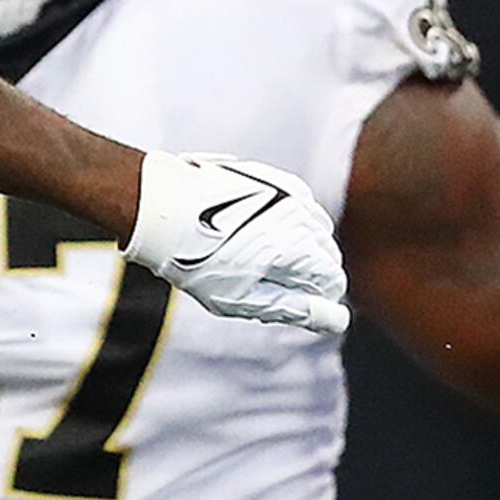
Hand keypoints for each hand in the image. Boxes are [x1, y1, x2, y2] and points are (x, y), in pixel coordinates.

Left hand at [129, 153, 350, 337]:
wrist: (162, 209)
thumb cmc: (197, 260)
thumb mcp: (243, 299)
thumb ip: (294, 309)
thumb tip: (337, 321)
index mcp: (298, 250)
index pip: (333, 281)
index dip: (313, 299)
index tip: (281, 302)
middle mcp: (302, 216)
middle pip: (328, 254)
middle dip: (308, 273)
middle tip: (263, 282)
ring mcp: (290, 192)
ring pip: (316, 229)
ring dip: (300, 246)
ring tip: (255, 256)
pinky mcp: (276, 178)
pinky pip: (299, 207)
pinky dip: (287, 222)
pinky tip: (252, 230)